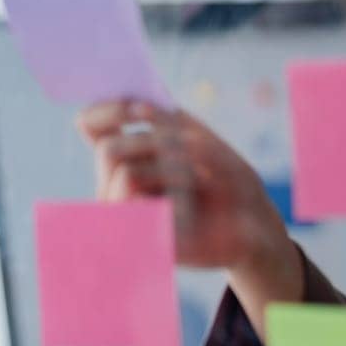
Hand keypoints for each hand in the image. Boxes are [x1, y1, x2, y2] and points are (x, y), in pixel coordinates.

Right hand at [76, 99, 288, 274]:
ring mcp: (125, 214)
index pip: (92, 126)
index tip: (140, 106)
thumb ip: (170, 119)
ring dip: (172, 167)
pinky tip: (193, 206)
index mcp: (129, 155)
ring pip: (127, 173)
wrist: (254, 222)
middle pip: (108, 149)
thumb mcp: (202, 140)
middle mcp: (117, 184)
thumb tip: (140, 107)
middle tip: (190, 146)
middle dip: (154, 141)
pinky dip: (175, 196)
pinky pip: (142, 207)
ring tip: (201, 178)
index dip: (107, 111)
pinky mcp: (140, 238)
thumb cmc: (227, 180)